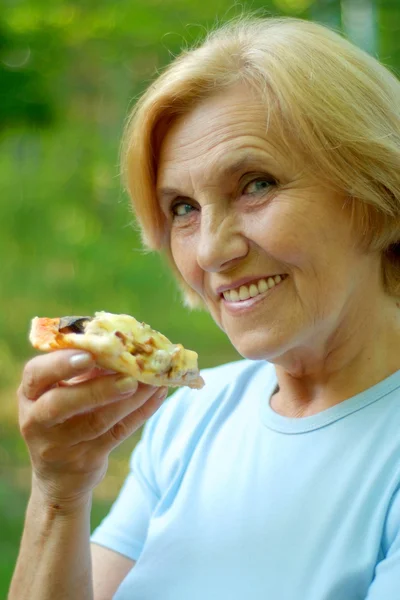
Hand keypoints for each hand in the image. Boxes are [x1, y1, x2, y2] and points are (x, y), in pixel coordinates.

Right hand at [18, 349, 167, 507]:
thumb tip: (125, 340)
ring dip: (129, 400)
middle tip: (128, 378)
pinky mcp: (85, 460)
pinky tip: (158, 394)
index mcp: (31, 392)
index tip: (89, 355)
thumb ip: (87, 367)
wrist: (61, 473)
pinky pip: (116, 434)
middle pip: (60, 404)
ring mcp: (60, 445)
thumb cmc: (66, 414)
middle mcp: (37, 420)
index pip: (36, 374)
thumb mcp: (64, 389)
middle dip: (96, 389)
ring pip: (95, 422)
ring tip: (152, 382)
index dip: (61, 363)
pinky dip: (140, 413)